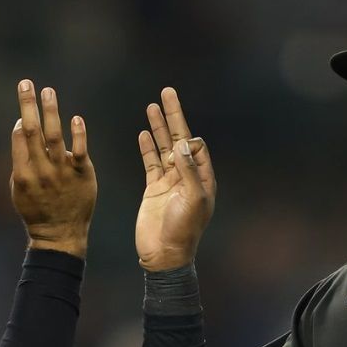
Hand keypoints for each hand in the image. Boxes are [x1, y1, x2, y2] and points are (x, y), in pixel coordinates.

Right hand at [10, 79, 95, 255]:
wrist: (60, 234)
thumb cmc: (37, 210)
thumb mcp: (18, 189)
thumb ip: (19, 160)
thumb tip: (20, 129)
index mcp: (22, 174)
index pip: (19, 139)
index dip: (20, 122)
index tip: (22, 112)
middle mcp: (41, 170)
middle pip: (33, 131)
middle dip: (28, 105)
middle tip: (26, 83)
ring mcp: (62, 172)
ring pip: (55, 135)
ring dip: (51, 111)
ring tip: (48, 91)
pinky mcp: (83, 173)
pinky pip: (80, 150)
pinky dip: (78, 133)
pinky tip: (76, 118)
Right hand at [136, 87, 215, 271]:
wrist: (163, 254)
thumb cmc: (183, 230)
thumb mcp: (193, 199)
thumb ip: (188, 170)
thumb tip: (183, 142)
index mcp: (202, 178)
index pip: (197, 147)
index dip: (189, 141)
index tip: (179, 148)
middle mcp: (187, 176)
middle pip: (180, 139)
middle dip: (174, 116)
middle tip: (168, 92)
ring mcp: (169, 181)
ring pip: (163, 147)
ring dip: (159, 126)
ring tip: (152, 106)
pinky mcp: (153, 188)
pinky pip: (150, 162)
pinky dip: (147, 147)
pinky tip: (143, 133)